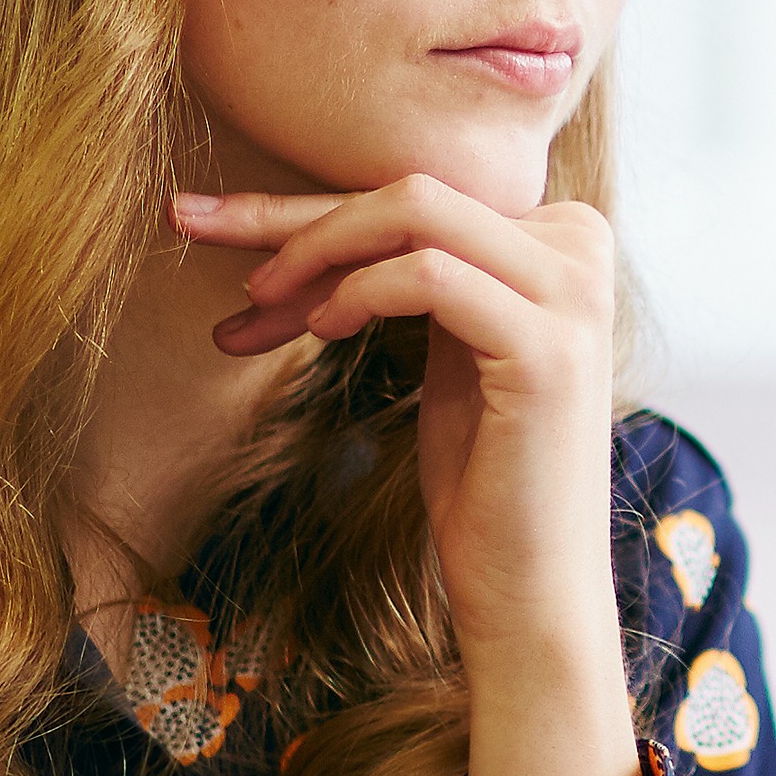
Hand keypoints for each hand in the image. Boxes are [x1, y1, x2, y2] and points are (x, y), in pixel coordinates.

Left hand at [172, 178, 641, 775]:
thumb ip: (403, 273)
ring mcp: (573, 295)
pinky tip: (320, 328)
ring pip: (415, 211)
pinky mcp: (547, 347)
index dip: (309, 211)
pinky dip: (359, 292)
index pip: (417, 196)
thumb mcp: (439, 351)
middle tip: (194, 228)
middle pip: (410, 189)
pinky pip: (428, 276)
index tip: (210, 223)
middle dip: (292, 213)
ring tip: (256, 301)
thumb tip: (291, 222)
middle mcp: (581, 248)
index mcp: (560, 239)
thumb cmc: (483, 476)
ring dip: (315, 247)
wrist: (530, 586)